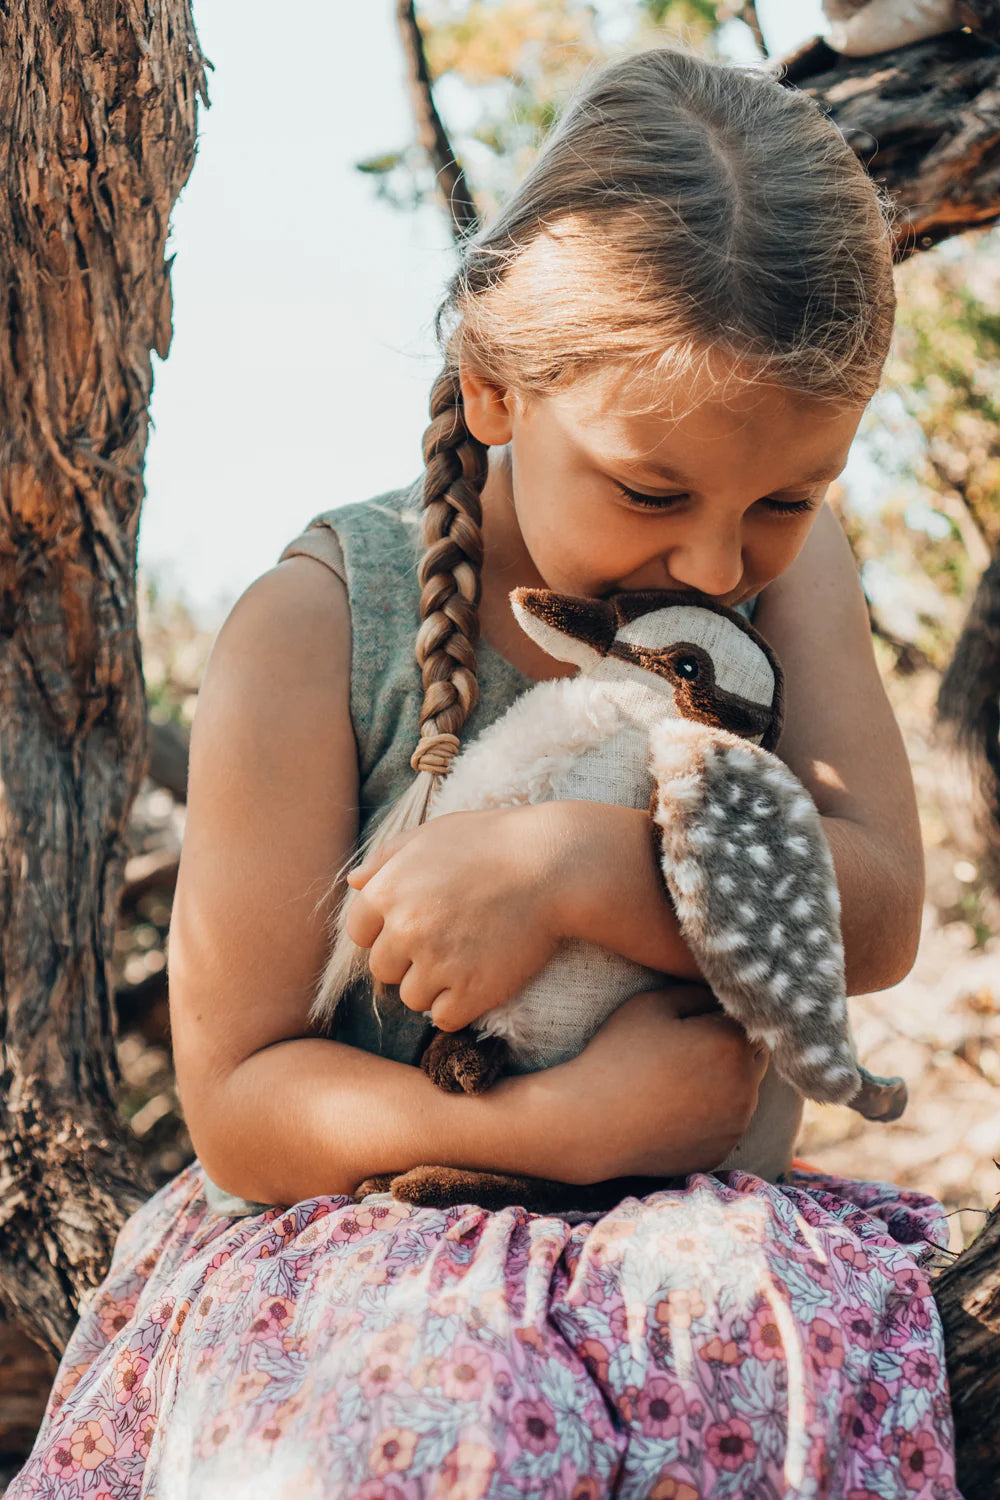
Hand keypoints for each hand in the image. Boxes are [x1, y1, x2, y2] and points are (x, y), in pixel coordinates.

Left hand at [346, 805, 563, 1032]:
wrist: (555, 864)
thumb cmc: (494, 842)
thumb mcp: (433, 834)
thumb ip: (387, 857)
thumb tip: (353, 881)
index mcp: (387, 891)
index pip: (360, 933)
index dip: (387, 931)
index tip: (420, 924)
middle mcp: (404, 930)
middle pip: (384, 969)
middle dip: (411, 959)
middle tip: (450, 940)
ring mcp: (437, 964)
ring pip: (413, 998)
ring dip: (435, 986)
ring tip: (469, 957)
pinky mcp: (471, 991)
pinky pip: (444, 1019)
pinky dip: (460, 1007)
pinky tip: (480, 980)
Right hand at [552, 985, 768, 1182]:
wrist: (591, 1123)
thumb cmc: (618, 1055)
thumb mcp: (652, 1004)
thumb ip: (697, 992)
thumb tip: (721, 995)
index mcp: (732, 1043)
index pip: (748, 1015)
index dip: (720, 1013)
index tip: (693, 1018)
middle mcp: (747, 1086)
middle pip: (755, 1054)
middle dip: (732, 1046)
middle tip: (688, 1047)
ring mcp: (736, 1124)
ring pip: (745, 1091)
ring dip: (726, 1082)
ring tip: (679, 1079)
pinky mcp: (722, 1151)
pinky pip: (728, 1123)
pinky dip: (712, 1115)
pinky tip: (676, 1108)